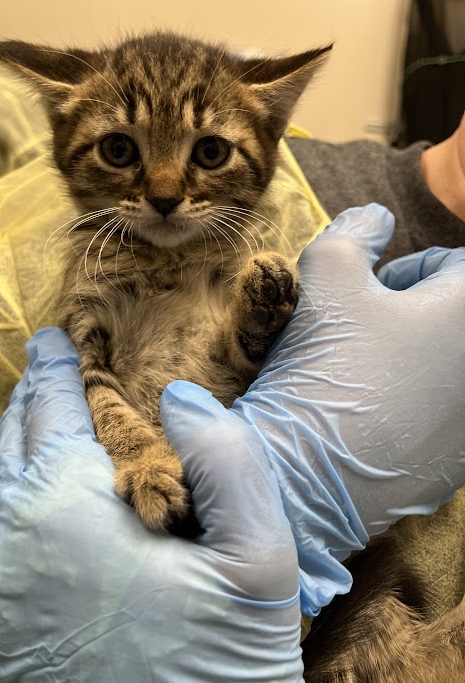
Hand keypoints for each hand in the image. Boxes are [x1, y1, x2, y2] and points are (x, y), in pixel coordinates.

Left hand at [0, 329, 301, 682]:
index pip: (51, 408)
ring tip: (29, 427)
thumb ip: (227, 461)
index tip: (55, 340)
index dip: (54, 366)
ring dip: (6, 449)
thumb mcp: (260, 561)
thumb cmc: (220, 669)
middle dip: (31, 400)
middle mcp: (6, 545)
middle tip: (45, 375)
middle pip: (12, 442)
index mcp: (67, 509)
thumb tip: (178, 397)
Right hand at [162, 204, 464, 616]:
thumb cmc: (326, 367)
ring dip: (419, 360)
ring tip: (368, 376)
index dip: (408, 270)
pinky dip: (419, 408)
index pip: (457, 266)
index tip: (373, 291)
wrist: (306, 476)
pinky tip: (376, 420)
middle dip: (416, 314)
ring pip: (449, 370)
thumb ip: (355, 231)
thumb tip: (376, 218)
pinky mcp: (458, 466)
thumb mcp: (327, 276)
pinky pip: (444, 418)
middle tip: (366, 331)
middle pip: (454, 320)